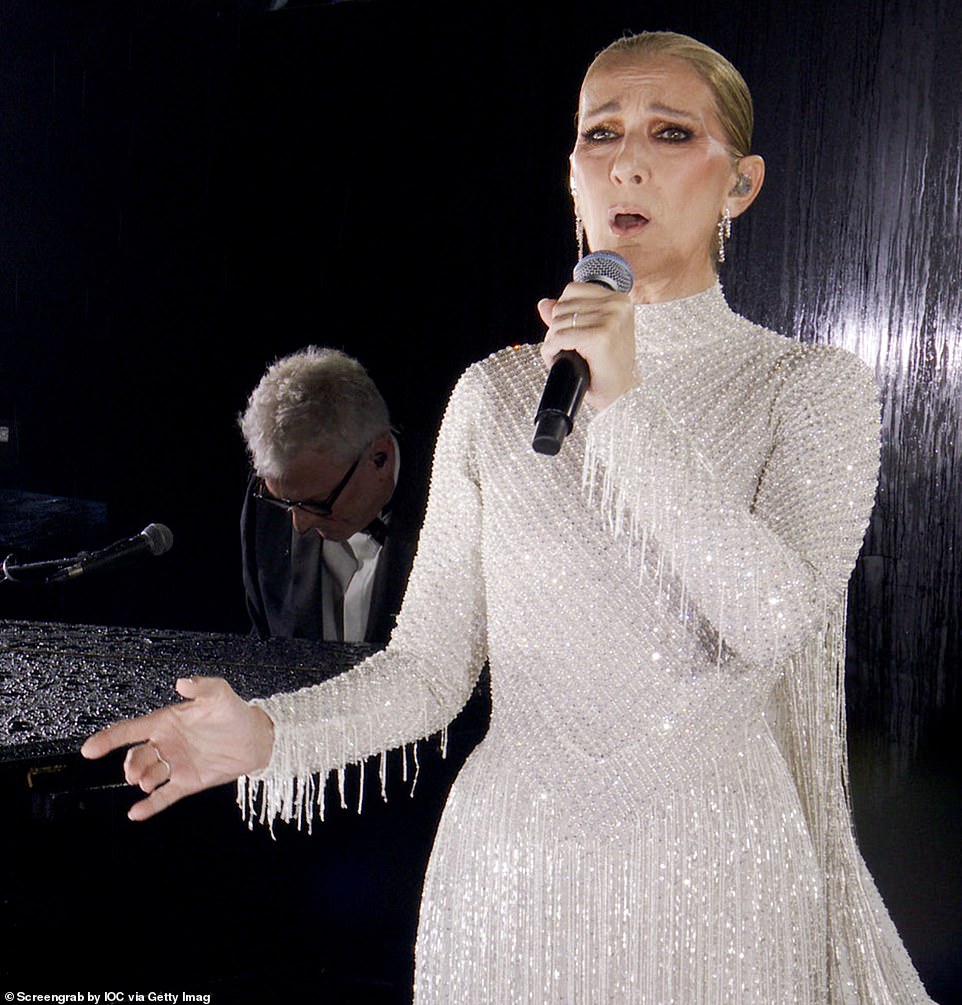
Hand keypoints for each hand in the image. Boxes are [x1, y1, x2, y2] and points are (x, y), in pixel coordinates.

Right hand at [80, 676, 274, 820]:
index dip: (108, 738)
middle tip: (135, 771)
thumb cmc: (234, 712)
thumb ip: (201, 686)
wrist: (256, 738)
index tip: (89, 749)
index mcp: (167, 722)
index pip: (131, 730)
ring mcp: (175, 764)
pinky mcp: (187, 782)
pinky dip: (150, 805)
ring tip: (147, 781)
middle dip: (131, 765)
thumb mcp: (219, 694)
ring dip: (143, 780)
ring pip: (148, 775)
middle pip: (136, 756)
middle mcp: (166, 744)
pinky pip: (164, 796)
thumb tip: (182, 682)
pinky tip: (136, 813)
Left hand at [538, 281, 635, 411]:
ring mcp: (610, 319)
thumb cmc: (607, 367)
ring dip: (553, 342)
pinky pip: (559, 338)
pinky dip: (551, 351)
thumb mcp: (589, 334)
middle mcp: (617, 305)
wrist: (619, 394)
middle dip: (556, 329)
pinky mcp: (600, 337)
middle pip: (562, 306)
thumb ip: (568, 315)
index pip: (572, 290)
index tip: (571, 332)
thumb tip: (544, 304)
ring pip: (557, 322)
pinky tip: (560, 360)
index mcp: (619, 299)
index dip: (562, 312)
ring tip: (566, 355)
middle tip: (567, 349)